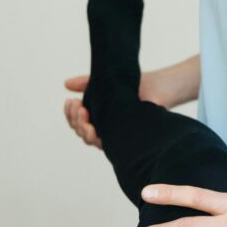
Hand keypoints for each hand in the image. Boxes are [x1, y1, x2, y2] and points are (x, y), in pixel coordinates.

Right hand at [63, 69, 177, 148]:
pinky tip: (93, 127)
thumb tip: (66, 84)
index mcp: (99, 114)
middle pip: (81, 131)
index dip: (70, 113)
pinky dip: (96, 137)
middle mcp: (106, 127)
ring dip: (82, 128)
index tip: (70, 102)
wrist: (161, 87)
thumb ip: (86, 83)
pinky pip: (106, 144)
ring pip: (90, 139)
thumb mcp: (107, 81)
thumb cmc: (138, 85)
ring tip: (84, 114)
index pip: (78, 120)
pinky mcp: (126, 140)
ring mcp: (115, 134)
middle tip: (77, 106)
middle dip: (74, 119)